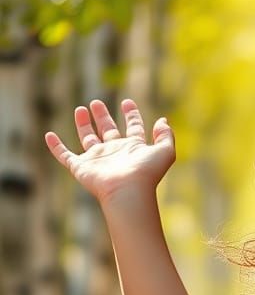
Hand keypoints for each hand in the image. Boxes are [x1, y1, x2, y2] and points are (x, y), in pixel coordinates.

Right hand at [44, 99, 174, 202]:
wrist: (128, 191)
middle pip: (108, 131)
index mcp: (133, 148)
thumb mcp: (165, 151)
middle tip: (96, 103)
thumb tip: (163, 120)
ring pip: (87, 139)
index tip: (127, 102)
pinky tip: (49, 135)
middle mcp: (115, 153)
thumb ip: (166, 135)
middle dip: (103, 116)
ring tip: (81, 109)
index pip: (133, 128)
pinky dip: (55, 147)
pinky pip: (64, 156)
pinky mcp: (81, 168)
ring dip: (83, 124)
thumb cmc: (146, 173)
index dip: (131, 115)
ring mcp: (97, 160)